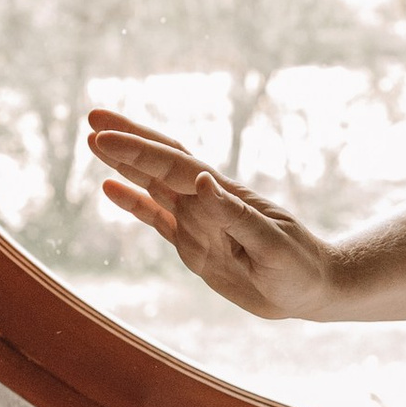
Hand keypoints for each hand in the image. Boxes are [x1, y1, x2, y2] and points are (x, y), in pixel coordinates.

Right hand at [84, 111, 335, 321]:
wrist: (313, 288)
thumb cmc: (298, 266)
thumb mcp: (271, 243)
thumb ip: (234, 214)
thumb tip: (201, 181)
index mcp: (222, 197)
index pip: (172, 166)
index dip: (137, 150)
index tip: (104, 135)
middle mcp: (205, 202)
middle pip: (160, 162)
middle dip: (128, 140)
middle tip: (92, 118)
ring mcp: (197, 221)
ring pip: (153, 184)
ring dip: (125, 163)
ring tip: (94, 141)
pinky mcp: (193, 244)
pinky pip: (157, 219)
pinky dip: (133, 203)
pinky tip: (110, 187)